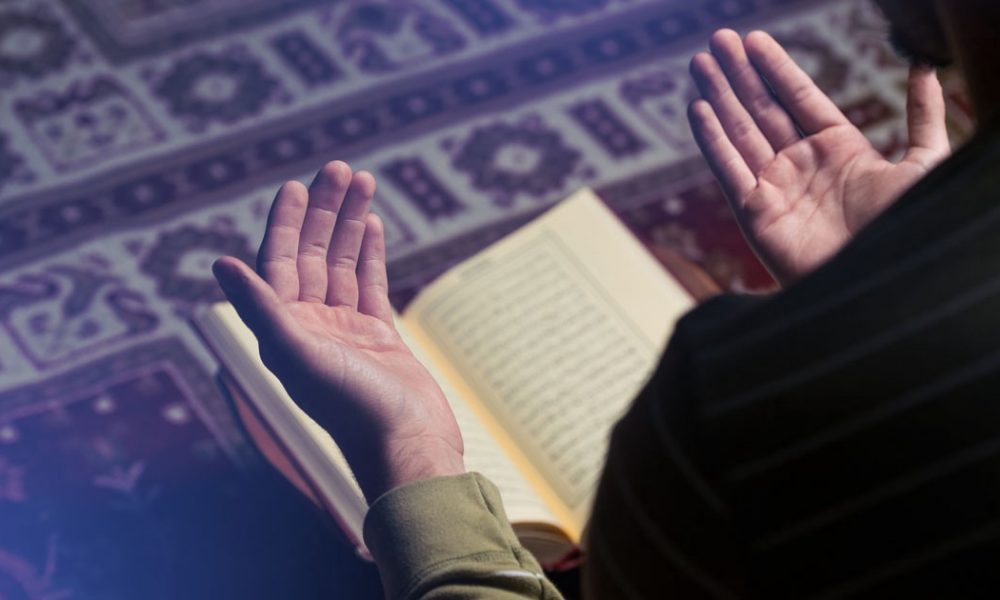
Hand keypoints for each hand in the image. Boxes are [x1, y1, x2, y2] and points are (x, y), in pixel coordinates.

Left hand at [213, 162, 463, 501]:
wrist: (406, 443)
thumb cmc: (351, 407)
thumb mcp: (298, 353)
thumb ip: (260, 308)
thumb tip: (220, 263)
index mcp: (284, 330)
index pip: (278, 262)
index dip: (286, 221)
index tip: (297, 184)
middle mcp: (310, 326)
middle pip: (312, 254)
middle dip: (325, 211)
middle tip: (339, 168)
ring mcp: (346, 330)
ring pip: (343, 264)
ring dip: (350, 223)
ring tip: (363, 181)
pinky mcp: (379, 337)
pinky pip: (370, 284)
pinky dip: (371, 254)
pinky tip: (372, 224)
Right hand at [688, 29, 949, 284]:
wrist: (881, 286)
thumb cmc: (908, 231)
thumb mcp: (925, 165)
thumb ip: (923, 116)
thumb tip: (926, 65)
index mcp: (840, 151)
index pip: (799, 98)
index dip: (776, 68)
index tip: (755, 40)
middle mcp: (803, 166)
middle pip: (763, 109)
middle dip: (739, 74)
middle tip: (717, 40)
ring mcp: (776, 189)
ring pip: (739, 131)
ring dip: (718, 96)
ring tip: (699, 62)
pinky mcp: (755, 214)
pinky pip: (727, 169)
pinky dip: (711, 139)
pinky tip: (698, 109)